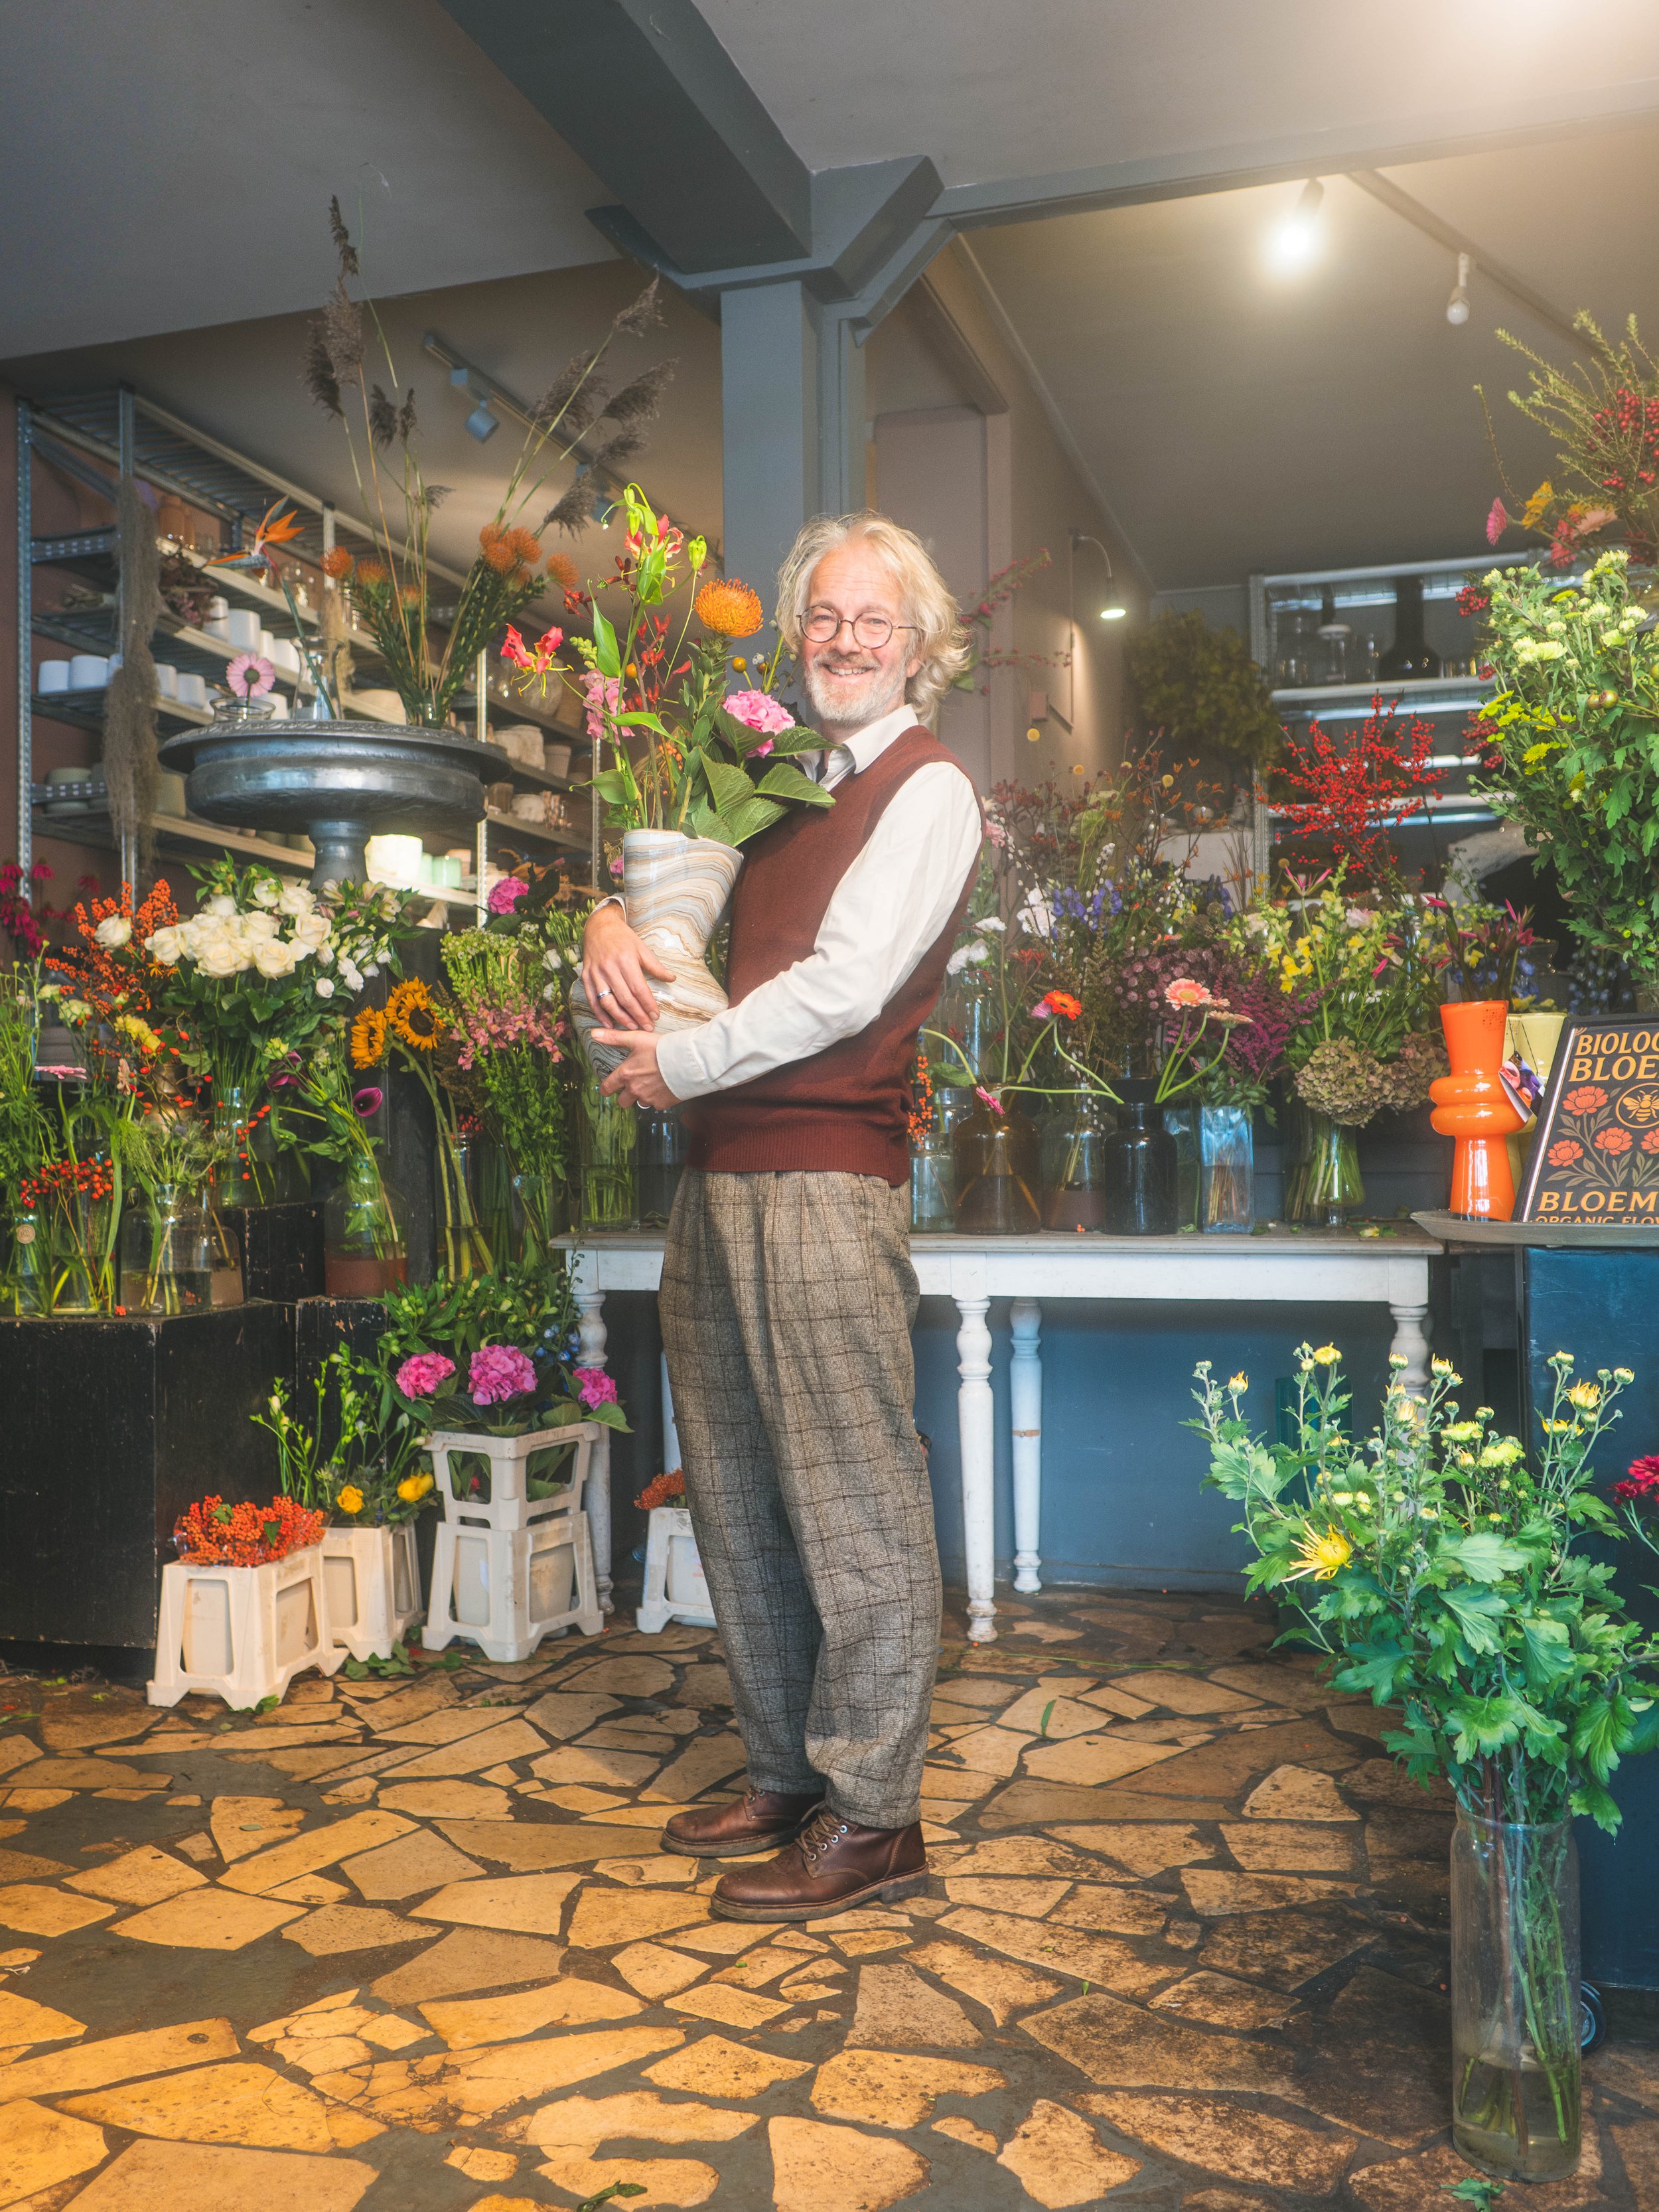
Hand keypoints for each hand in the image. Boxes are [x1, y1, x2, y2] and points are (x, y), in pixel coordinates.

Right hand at [582, 902, 672, 1030]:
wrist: (599, 927)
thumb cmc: (623, 938)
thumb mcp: (642, 948)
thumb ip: (656, 966)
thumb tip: (672, 979)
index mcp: (625, 960)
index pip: (639, 989)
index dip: (648, 1005)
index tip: (656, 1016)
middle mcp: (609, 968)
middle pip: (625, 998)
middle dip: (638, 1015)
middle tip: (648, 1027)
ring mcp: (596, 973)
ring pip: (608, 1002)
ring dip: (621, 1018)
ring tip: (633, 1027)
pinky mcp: (586, 977)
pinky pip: (592, 1000)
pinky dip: (600, 1014)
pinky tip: (610, 1024)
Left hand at [595, 1030, 678, 1109]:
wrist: (687, 1061)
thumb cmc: (661, 1048)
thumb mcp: (636, 1039)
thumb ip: (613, 1038)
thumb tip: (593, 1033)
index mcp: (626, 1074)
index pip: (608, 1087)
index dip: (605, 1090)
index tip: (605, 1090)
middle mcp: (634, 1089)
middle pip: (623, 1102)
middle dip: (626, 1096)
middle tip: (633, 1087)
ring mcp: (648, 1098)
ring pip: (640, 1103)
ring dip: (644, 1096)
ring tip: (653, 1084)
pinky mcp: (662, 1104)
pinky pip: (656, 1104)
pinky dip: (659, 1098)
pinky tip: (665, 1087)